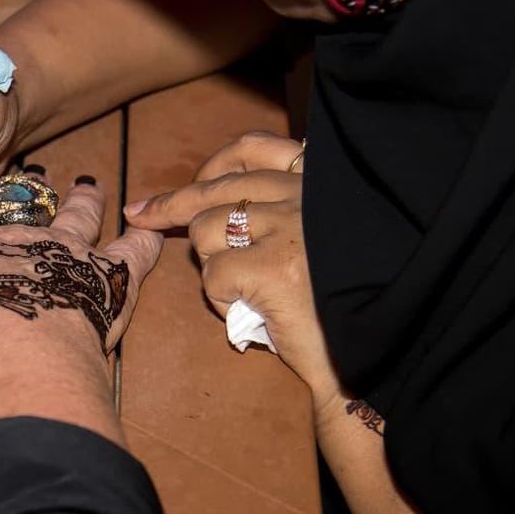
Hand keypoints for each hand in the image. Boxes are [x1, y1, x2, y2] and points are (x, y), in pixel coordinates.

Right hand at [0, 174, 162, 369]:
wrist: (8, 334)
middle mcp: (21, 233)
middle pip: (26, 203)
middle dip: (30, 190)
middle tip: (40, 173)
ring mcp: (69, 250)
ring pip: (79, 217)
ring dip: (84, 203)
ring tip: (91, 186)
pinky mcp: (110, 276)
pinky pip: (134, 255)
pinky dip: (144, 243)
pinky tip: (154, 231)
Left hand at [124, 131, 342, 417]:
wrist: (373, 363)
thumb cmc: (342, 308)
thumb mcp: (322, 243)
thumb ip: (286, 213)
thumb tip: (220, 201)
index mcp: (321, 185)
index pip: (256, 151)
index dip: (215, 165)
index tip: (193, 183)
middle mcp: (306, 196)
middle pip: (217, 188)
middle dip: (171, 204)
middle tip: (141, 215)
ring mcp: (290, 228)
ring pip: (205, 230)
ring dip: (212, 265)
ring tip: (245, 294)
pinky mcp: (273, 266)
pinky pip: (212, 274)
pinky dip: (221, 301)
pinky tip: (251, 315)